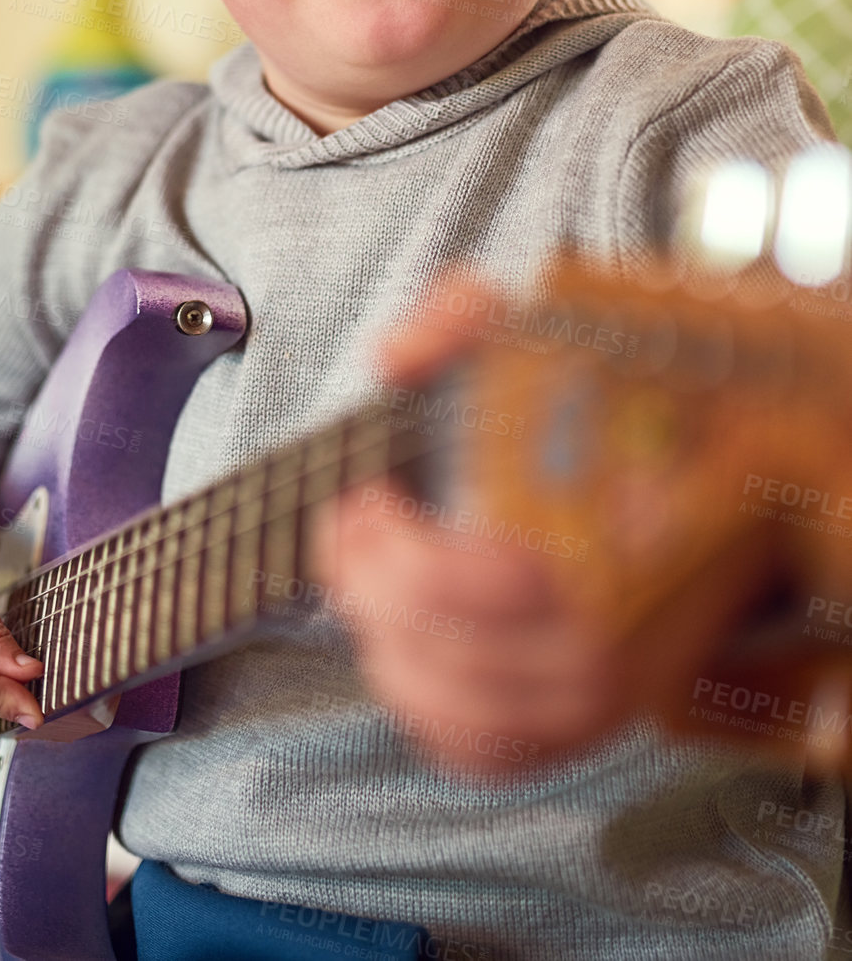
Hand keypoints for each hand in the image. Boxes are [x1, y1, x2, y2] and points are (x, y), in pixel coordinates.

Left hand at [308, 305, 810, 775]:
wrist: (726, 479)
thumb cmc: (625, 407)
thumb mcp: (546, 328)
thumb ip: (459, 319)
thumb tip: (391, 362)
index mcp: (606, 552)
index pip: (463, 585)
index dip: (389, 544)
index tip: (369, 492)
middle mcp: (610, 646)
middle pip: (442, 649)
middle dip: (365, 582)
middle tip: (349, 524)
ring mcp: (600, 701)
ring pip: (454, 712)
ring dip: (380, 647)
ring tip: (357, 582)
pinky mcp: (586, 730)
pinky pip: (486, 755)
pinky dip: (424, 716)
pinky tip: (397, 654)